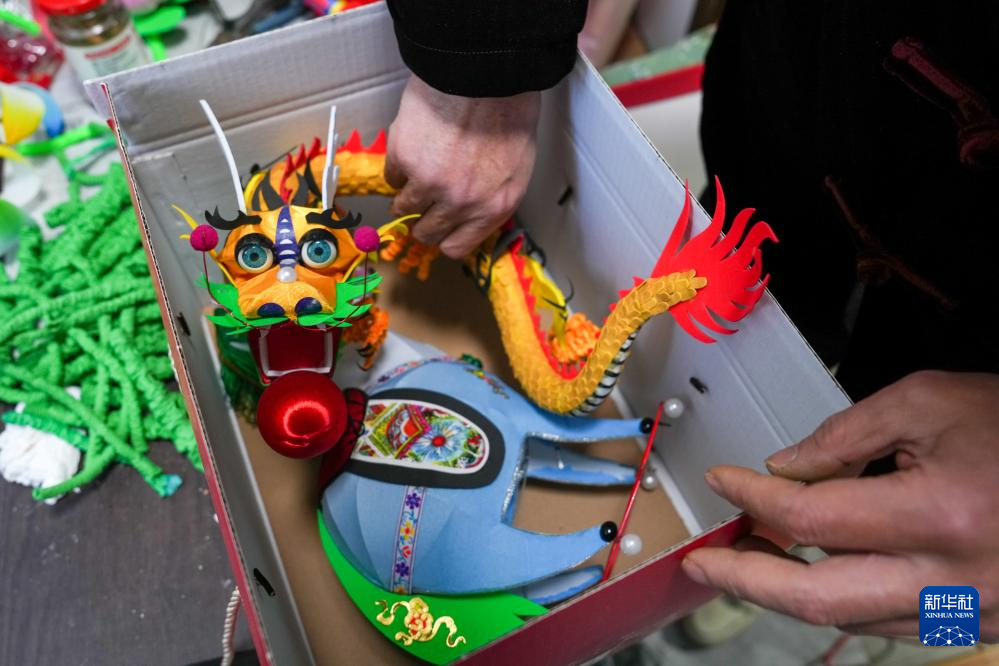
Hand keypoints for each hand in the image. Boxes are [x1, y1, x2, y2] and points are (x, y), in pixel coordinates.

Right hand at [384, 75, 540, 258]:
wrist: (485, 73)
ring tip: (416, 170)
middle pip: (427, 233)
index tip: (440, 224)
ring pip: (403, 208)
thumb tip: (470, 213)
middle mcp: (461, 204)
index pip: (456, 247)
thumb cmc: (509, 113)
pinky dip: (397, 164)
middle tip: (423, 199)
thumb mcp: (516, 167)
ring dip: (406, 193)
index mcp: (493, 208)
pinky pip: (391, 175)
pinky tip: (412, 145)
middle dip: (423, 218)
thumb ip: (491, 198)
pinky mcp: (404, 160)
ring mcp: (430, 184)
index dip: (445, 236)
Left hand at [681, 371, 998, 639]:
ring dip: (786, 594)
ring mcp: (967, 613)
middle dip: (747, 580)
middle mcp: (951, 580)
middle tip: (702, 565)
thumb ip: (847, 433)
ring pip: (849, 619)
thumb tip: (786, 468)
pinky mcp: (978, 624)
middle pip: (816, 598)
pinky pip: (889, 624)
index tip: (722, 482)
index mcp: (938, 514)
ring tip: (745, 567)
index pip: (812, 517)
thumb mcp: (930, 401)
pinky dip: (839, 603)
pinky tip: (810, 579)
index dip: (753, 498)